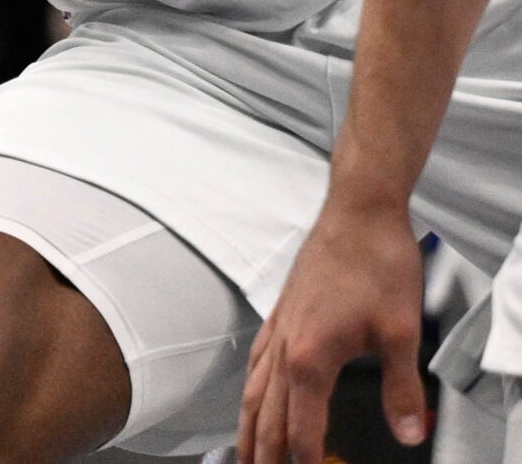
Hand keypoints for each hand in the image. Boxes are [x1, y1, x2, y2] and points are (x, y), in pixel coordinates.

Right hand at [238, 197, 428, 463]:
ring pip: (253, 391)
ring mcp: (278, 329)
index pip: (301, 427)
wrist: (357, 214)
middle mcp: (285, 347)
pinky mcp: (280, 314)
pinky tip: (252, 394)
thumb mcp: (401, 333)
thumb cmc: (376, 264)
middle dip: (263, 453)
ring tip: (244, 453)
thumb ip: (402, 390)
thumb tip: (410, 432)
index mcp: (309, 358)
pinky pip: (255, 364)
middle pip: (267, 415)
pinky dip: (250, 391)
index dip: (305, 460)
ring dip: (248, 427)